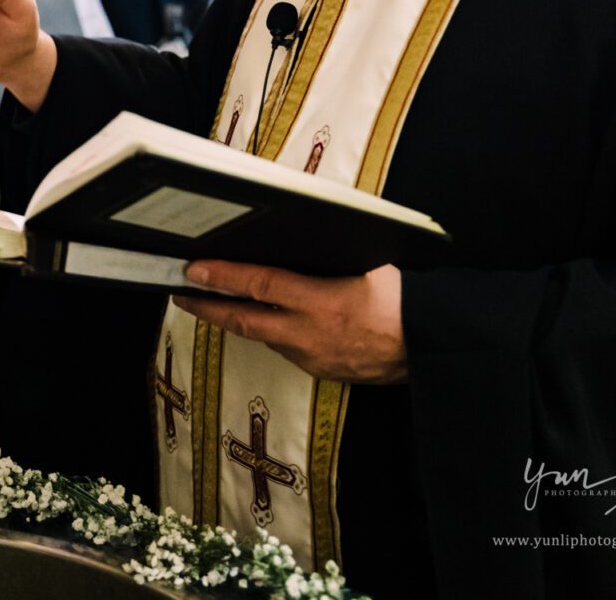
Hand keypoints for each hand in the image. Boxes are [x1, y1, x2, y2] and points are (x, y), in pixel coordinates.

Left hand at [173, 261, 407, 382]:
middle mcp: (311, 334)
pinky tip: (268, 321)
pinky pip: (287, 349)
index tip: (192, 269)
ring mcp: (314, 357)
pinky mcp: (322, 372)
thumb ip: (327, 258)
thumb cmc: (405, 299)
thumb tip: (294, 243)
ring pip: (264, 336)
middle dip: (208, 307)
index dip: (221, 276)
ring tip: (217, 302)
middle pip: (245, 320)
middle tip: (182, 294)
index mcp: (323, 302)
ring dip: (239, 319)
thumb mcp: (366, 264)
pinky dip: (272, 333)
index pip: (259, 285)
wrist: (432, 346)